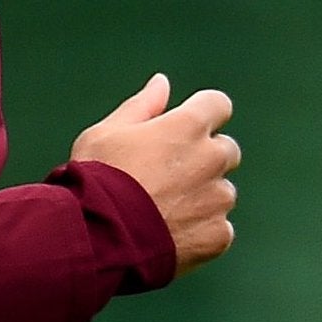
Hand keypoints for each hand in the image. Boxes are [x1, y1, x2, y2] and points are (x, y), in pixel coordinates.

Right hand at [70, 73, 239, 274]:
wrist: (97, 238)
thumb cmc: (96, 180)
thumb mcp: (106, 133)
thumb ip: (142, 106)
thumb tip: (162, 83)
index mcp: (188, 126)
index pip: (218, 105)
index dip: (200, 114)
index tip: (182, 129)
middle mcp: (211, 159)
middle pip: (225, 149)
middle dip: (203, 158)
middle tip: (165, 175)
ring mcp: (217, 199)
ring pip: (221, 191)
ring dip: (202, 196)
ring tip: (162, 210)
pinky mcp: (218, 234)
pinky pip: (218, 227)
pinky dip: (199, 229)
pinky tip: (168, 234)